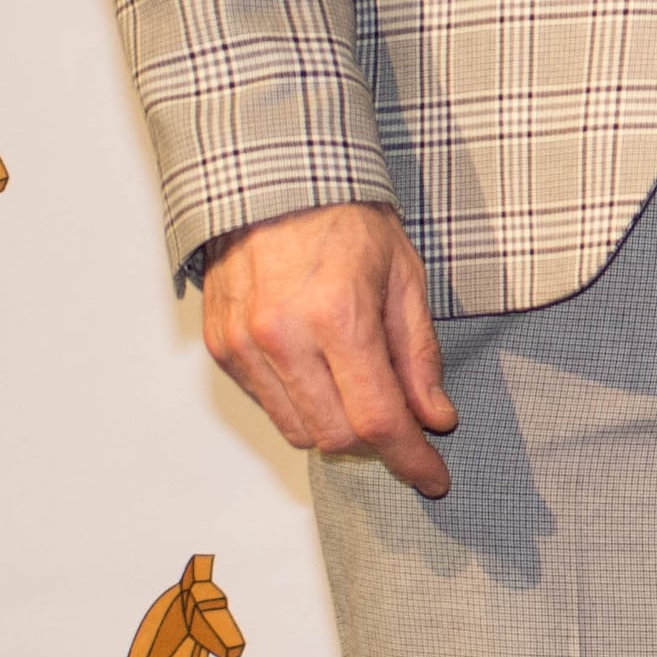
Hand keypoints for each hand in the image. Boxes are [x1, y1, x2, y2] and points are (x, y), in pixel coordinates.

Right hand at [201, 201, 457, 500]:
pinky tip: (322, 376)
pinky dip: (301, 406)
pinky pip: (267, 404)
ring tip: (364, 394)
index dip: (411, 459)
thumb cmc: (345, 217)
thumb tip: (435, 417)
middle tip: (407, 430)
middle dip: (378, 445)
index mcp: (338, 317)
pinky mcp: (221, 347)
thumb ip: (419, 355)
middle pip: (336, 436)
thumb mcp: (405, 276)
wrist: (275, 179)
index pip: (378, 419)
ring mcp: (244, 345)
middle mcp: (283, 337)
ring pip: (297, 429)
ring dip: (337, 429)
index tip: (433, 477)